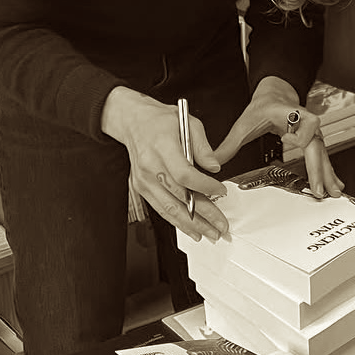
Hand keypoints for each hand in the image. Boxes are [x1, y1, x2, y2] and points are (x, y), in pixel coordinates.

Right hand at [101, 87, 227, 241]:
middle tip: (221, 225)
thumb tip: (214, 167)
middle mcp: (150, 166)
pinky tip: (192, 229)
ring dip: (192, 225)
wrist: (132, 122)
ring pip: (169, 208)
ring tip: (210, 233)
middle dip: (203, 214)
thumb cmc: (160, 121)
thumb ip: (203, 146)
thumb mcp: (188, 122)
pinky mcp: (141, 188)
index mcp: (162, 146)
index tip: (221, 191)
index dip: (204, 186)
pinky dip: (177, 222)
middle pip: (179, 196)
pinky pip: (161, 209)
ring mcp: (143, 180)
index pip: (184, 174)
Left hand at [213, 75, 344, 198]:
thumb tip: (214, 162)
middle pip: (317, 145)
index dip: (301, 134)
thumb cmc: (264, 106)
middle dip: (319, 168)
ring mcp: (312, 133)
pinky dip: (328, 172)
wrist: (276, 95)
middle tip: (318, 189)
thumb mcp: (244, 123)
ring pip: (323, 154)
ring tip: (333, 192)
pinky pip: (323, 157)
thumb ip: (229, 144)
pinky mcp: (313, 141)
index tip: (291, 142)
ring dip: (328, 174)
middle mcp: (306, 123)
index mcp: (291, 114)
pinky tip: (334, 185)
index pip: (305, 122)